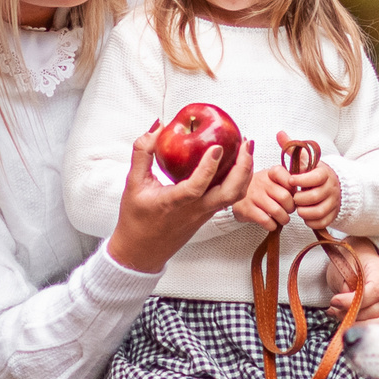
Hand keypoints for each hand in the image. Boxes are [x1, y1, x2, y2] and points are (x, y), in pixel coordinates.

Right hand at [108, 123, 253, 274]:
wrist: (142, 251)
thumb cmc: (136, 218)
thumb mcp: (133, 183)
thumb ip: (143, 153)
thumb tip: (157, 127)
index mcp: (173, 203)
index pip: (196, 187)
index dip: (208, 168)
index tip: (217, 147)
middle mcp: (194, 210)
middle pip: (230, 194)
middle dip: (243, 167)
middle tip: (245, 143)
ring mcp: (205, 213)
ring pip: (235, 196)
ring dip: (245, 172)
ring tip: (246, 148)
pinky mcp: (209, 213)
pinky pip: (230, 197)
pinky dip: (239, 179)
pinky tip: (237, 161)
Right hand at [233, 159, 290, 229]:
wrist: (234, 193)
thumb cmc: (261, 188)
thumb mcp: (273, 179)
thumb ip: (289, 182)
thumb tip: (306, 192)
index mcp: (271, 173)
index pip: (289, 179)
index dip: (294, 190)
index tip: (293, 195)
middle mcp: (262, 182)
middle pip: (285, 197)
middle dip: (291, 208)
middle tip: (289, 210)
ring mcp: (253, 196)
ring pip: (277, 211)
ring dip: (284, 219)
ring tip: (283, 218)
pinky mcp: (247, 209)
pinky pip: (266, 221)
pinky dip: (272, 225)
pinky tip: (272, 223)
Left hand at [274, 131, 339, 229]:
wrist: (332, 186)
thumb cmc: (312, 174)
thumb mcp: (303, 160)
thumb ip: (292, 147)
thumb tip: (279, 133)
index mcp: (323, 173)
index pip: (315, 177)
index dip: (300, 180)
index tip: (291, 181)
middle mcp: (331, 188)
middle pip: (313, 197)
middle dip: (298, 199)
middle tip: (293, 197)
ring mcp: (333, 202)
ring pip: (318, 211)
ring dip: (303, 211)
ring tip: (298, 207)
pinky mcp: (333, 214)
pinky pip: (322, 222)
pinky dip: (311, 221)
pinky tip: (305, 215)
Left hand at [326, 237, 378, 321]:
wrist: (358, 261)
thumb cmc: (350, 263)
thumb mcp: (342, 268)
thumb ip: (345, 286)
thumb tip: (345, 307)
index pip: (375, 291)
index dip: (354, 301)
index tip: (335, 301)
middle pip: (377, 310)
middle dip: (352, 314)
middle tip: (334, 310)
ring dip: (357, 323)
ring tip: (339, 315)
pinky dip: (362, 327)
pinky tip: (347, 321)